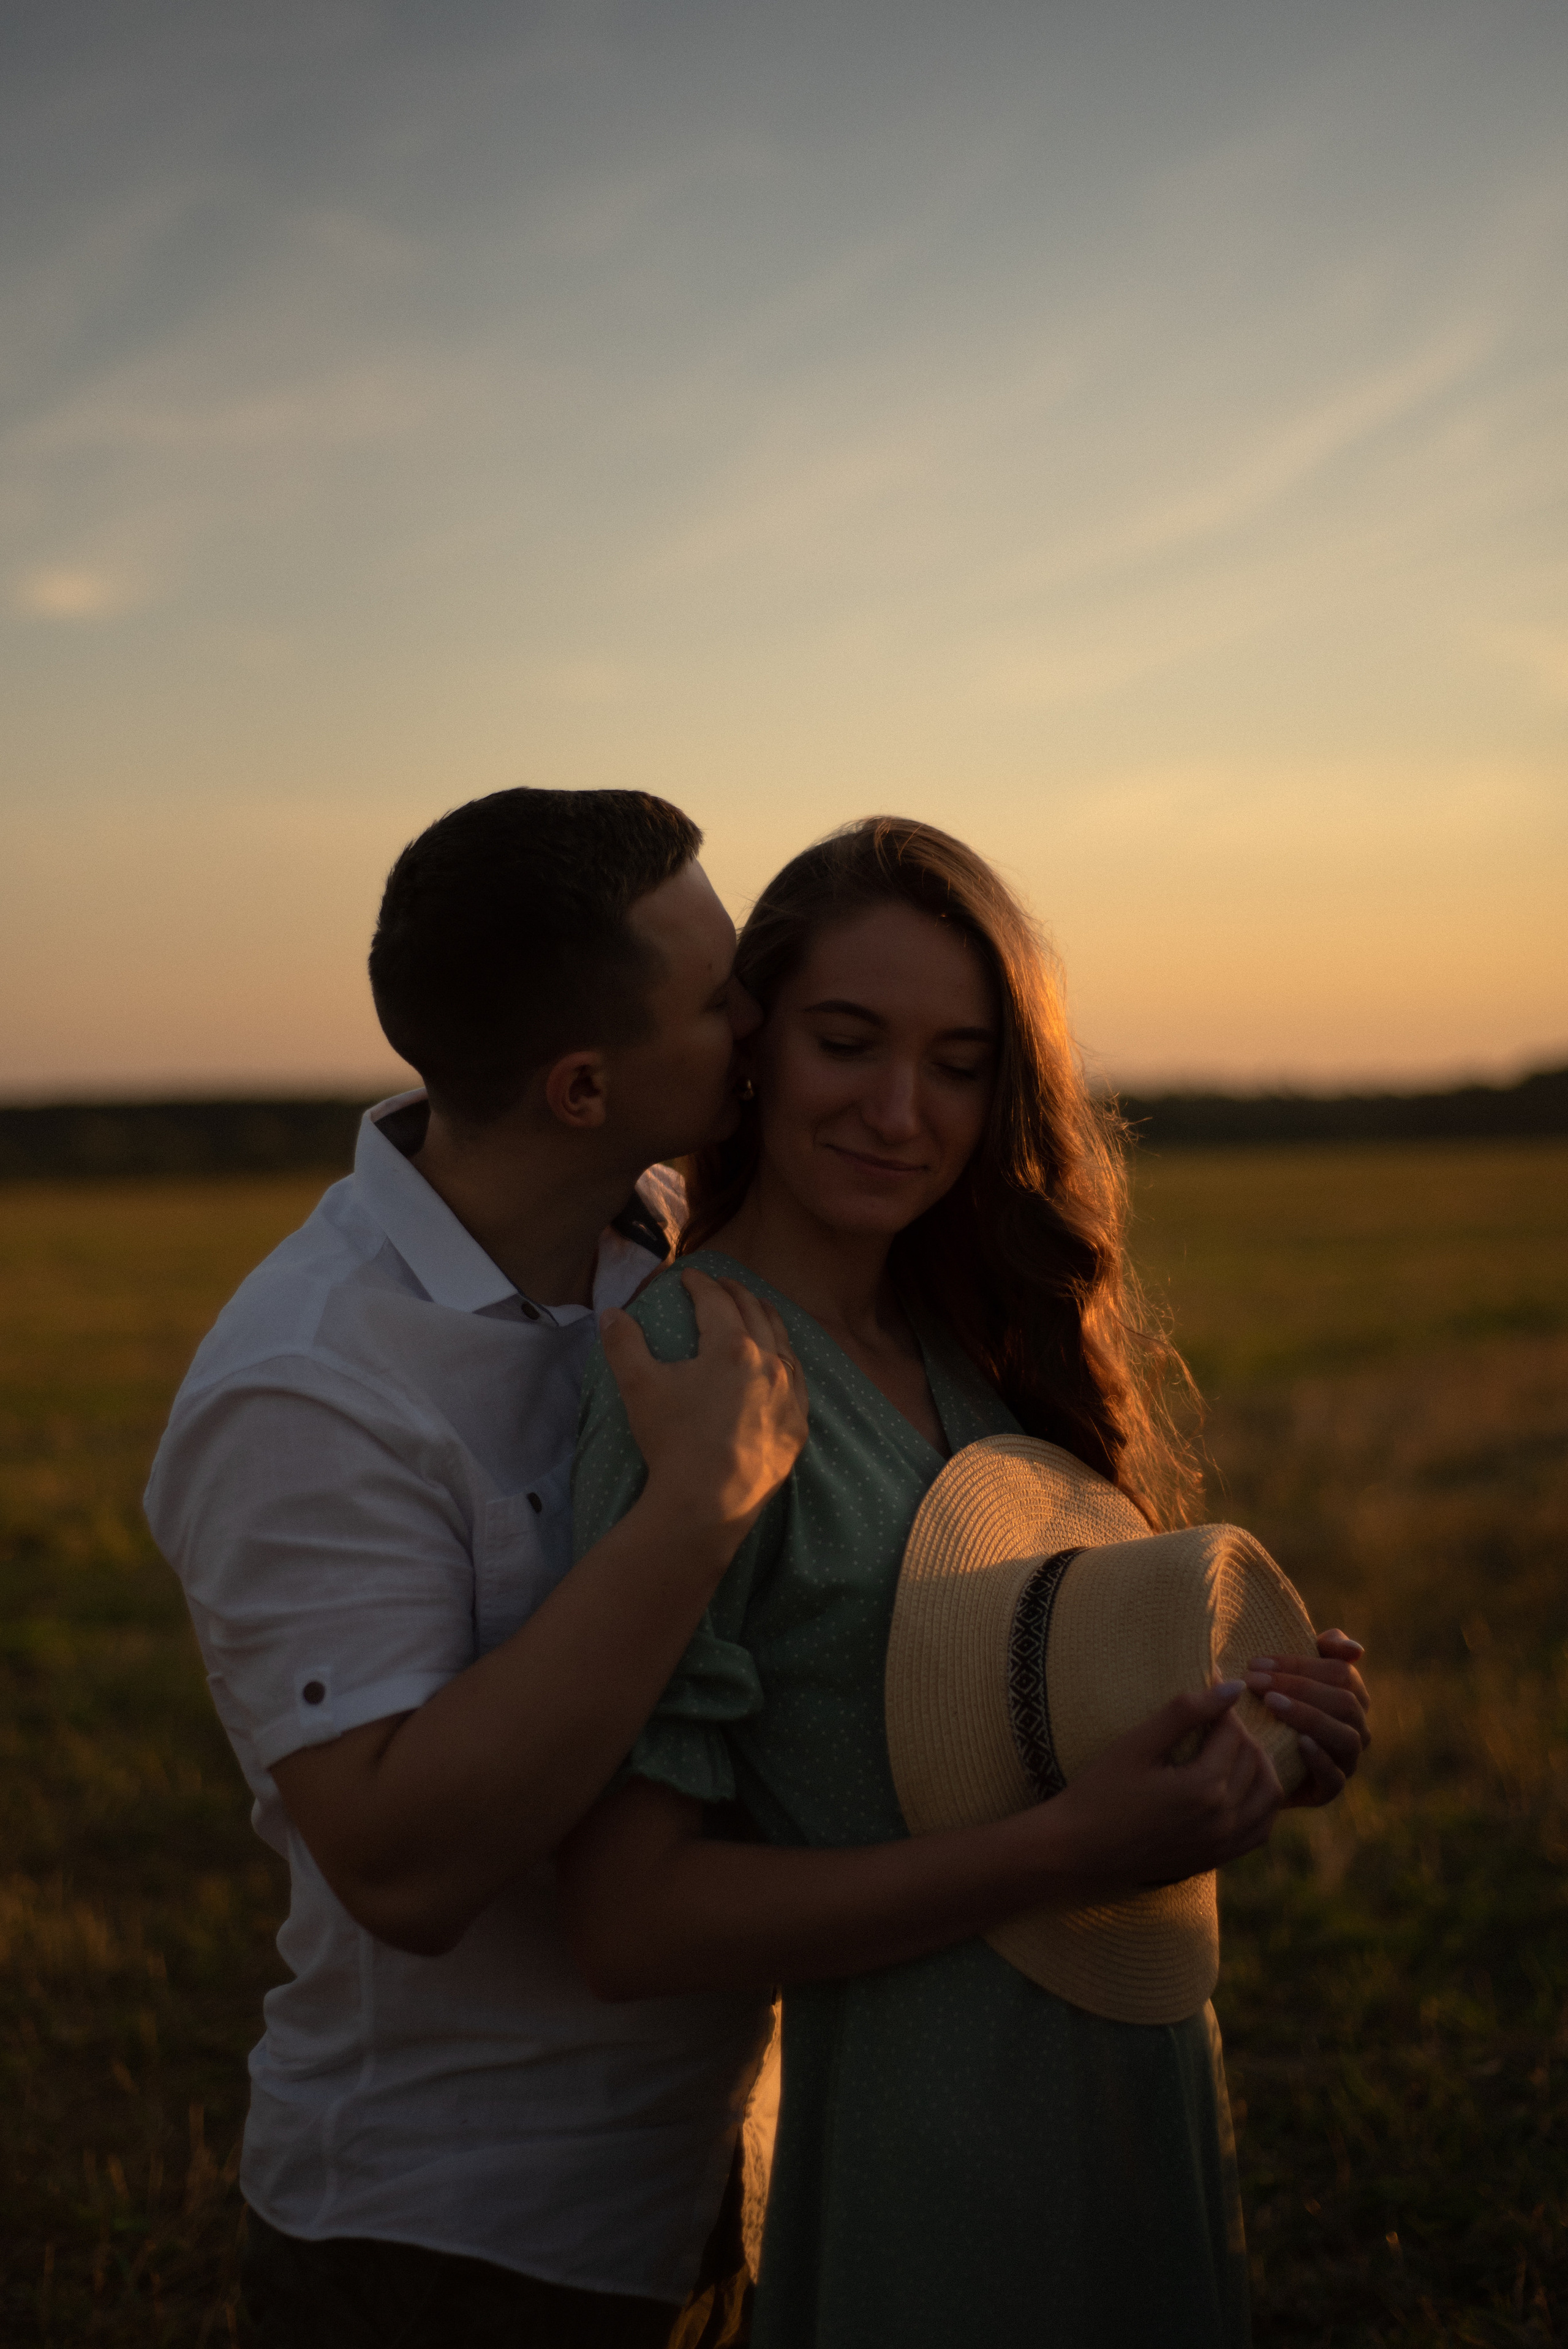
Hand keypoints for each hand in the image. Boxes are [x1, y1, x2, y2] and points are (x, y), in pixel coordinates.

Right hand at [600, 1268, 808, 1549]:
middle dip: (736, 1293)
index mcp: (732, 1346)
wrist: (709, 1503)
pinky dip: (787, 1360)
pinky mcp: (797, 1426)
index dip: (700, 1284)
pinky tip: (783, 1362)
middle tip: (722, 1284)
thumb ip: (623, 1343)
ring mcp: (789, 1395)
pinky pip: (799, 1381)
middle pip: (755, 1314)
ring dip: (768, 1319)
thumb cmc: (673, 1440)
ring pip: (784, 1343)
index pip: (716, 1301)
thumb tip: (610, 1312)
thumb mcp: (638, 1386)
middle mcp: (769, 1363)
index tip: (689, 1276)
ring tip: (758, 1309)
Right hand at [1046, 1680, 1283, 1889]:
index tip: (1207, 1693)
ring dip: (1259, 1765)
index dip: (1221, 1707)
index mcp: (1203, 1787)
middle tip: (1212, 1719)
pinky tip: (1241, 1786)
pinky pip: (1261, 1829)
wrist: (1077, 1851)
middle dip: (1239, 1732)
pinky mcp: (1216, 1859)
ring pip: (1268, 1795)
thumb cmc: (1100, 1791)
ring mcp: (1223, 1844)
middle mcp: (1222, 1819)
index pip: (1233, 1733)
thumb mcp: (1136, 1744)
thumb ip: (1185, 1712)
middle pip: (1254, 1759)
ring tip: (1231, 1748)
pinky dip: (1261, 1802)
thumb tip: (1231, 1686)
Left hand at [1245, 1629, 1369, 1807]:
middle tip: (1256, 1682)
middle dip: (1299, 1687)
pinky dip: (1319, 1759)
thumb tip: (1356, 1650)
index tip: (1257, 1663)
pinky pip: (1335, 1778)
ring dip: (1308, 1717)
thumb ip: (1325, 1650)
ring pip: (1345, 1737)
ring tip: (1272, 1704)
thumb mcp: (1291, 1673)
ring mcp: (1346, 1761)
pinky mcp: (1329, 1790)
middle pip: (1344, 1702)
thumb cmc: (1273, 1706)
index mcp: (1352, 1696)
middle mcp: (1356, 1728)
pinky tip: (1298, 1742)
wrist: (1252, 1760)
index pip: (1340, 1672)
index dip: (1300, 1665)